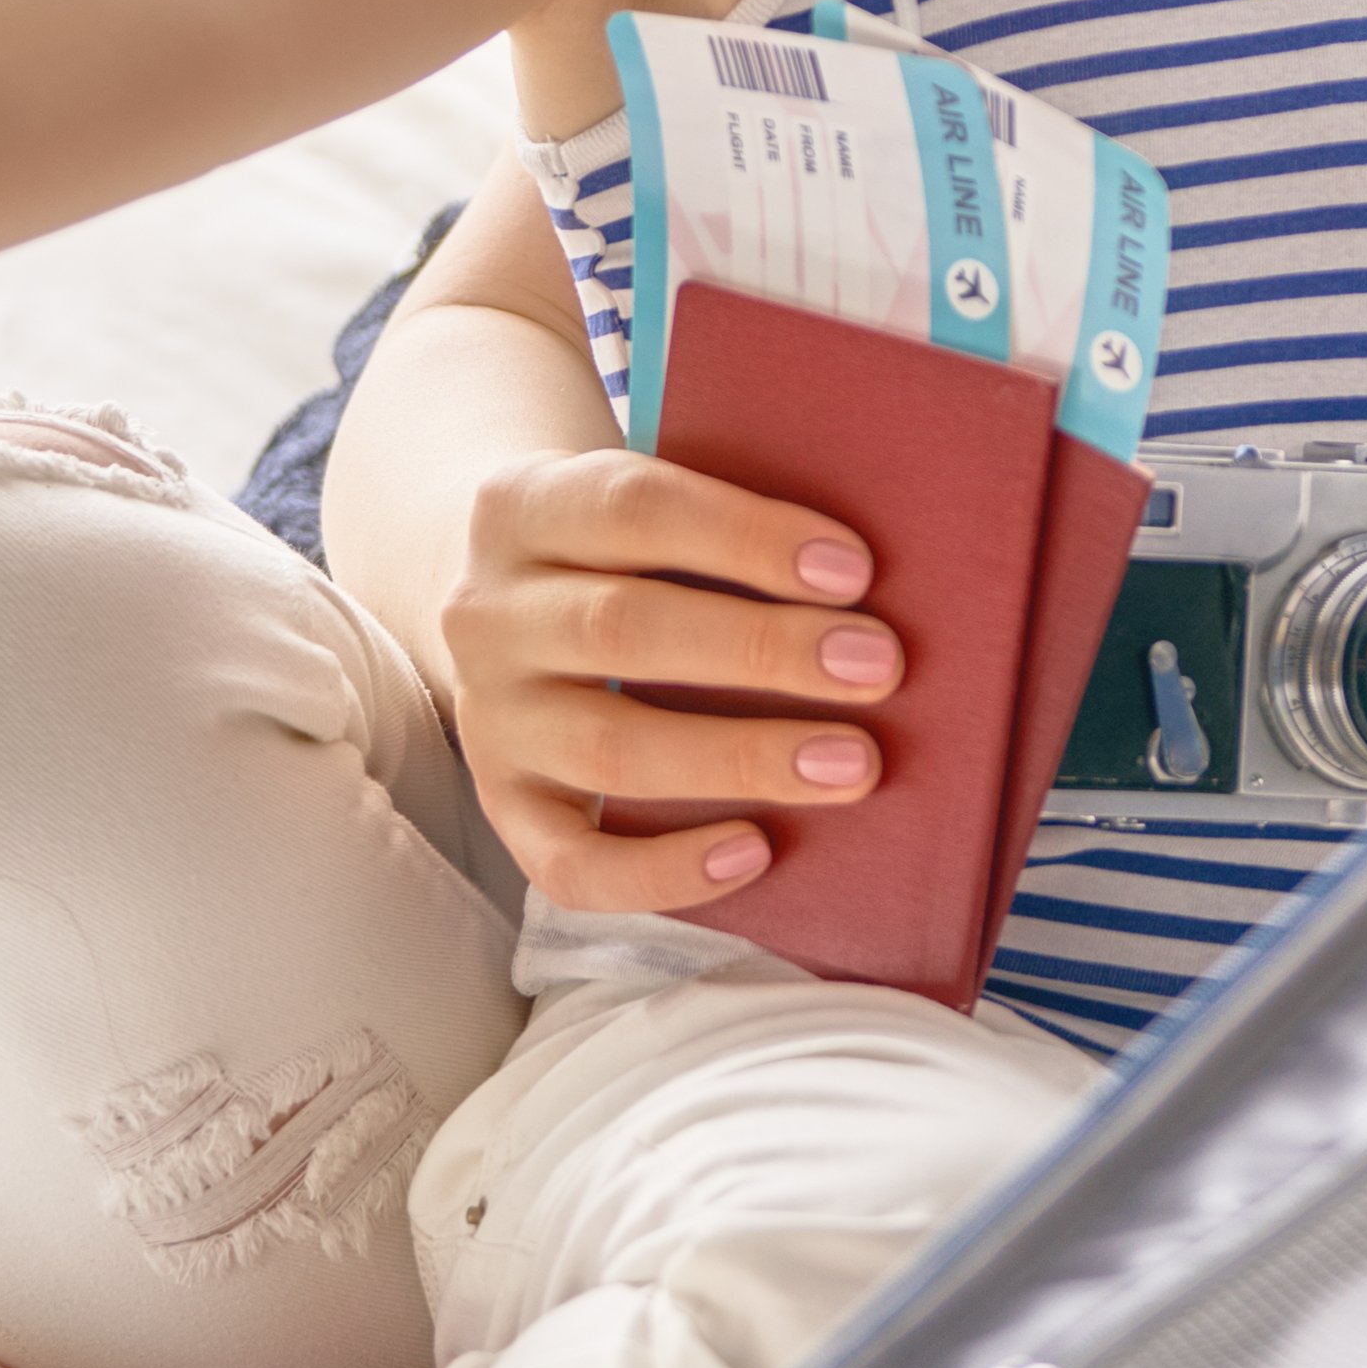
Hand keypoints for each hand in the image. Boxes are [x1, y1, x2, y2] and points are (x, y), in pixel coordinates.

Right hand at [438, 448, 907, 916]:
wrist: (494, 600)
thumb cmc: (620, 545)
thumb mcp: (640, 498)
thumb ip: (723, 517)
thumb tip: (859, 575)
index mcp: (523, 507)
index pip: (633, 508)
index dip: (746, 537)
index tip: (854, 570)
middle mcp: (489, 615)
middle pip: (623, 629)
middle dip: (761, 651)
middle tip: (878, 666)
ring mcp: (489, 720)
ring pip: (608, 748)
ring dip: (740, 758)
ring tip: (851, 763)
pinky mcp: (504, 808)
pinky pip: (572, 864)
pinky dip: (666, 869)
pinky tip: (757, 849)